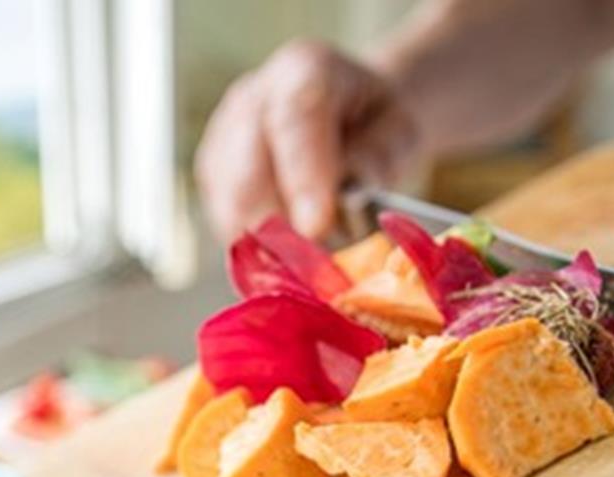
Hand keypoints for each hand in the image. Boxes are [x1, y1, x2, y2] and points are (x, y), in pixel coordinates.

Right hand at [194, 40, 422, 243]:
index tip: (317, 228)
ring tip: (316, 262)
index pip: (293, 119)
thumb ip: (376, 159)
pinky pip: (226, 226)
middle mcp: (251, 100)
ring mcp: (223, 140)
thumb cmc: (377, 126)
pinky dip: (259, 252)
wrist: (352, 118)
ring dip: (272, 249)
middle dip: (283, 232)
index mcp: (303, 71)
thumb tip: (344, 199)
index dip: (303, 178)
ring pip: (230, 210)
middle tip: (323, 269)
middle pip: (246, 176)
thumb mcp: (401, 132)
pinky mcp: (213, 179)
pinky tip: (292, 255)